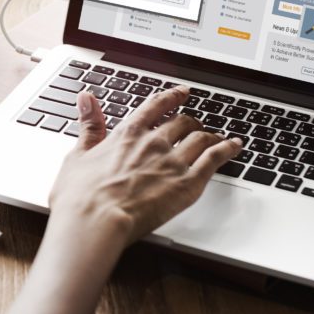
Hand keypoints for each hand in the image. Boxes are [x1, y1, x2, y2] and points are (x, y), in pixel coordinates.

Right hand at [0, 87, 241, 313]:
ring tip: (217, 137)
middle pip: (181, 122)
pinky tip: (235, 147)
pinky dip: (227, 149)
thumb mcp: (78, 154)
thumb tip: (87, 99)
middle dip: (191, 121)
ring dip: (211, 135)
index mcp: (128, 133)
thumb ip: (89, 125)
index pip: (155, 106)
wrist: (95, 221)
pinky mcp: (187, 184)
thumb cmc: (81, 196)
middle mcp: (154, 142)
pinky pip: (214, 159)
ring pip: (201, 138)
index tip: (181, 92)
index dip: (171, 97)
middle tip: (196, 124)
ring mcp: (172, 161)